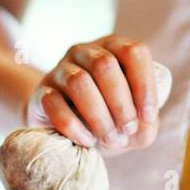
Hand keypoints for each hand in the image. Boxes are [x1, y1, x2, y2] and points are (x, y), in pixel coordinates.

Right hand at [26, 35, 159, 154]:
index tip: (147, 117)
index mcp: (114, 48)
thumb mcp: (135, 122)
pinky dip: (74, 127)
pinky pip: (54, 103)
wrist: (67, 127)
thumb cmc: (110, 118)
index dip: (144, 85)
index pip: (134, 52)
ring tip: (110, 138)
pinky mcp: (41, 92)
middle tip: (127, 130)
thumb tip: (140, 126)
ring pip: (79, 82)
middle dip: (121, 104)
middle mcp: (86, 52)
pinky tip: (88, 140)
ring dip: (99, 116)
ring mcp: (60, 69)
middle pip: (105, 65)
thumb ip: (146, 125)